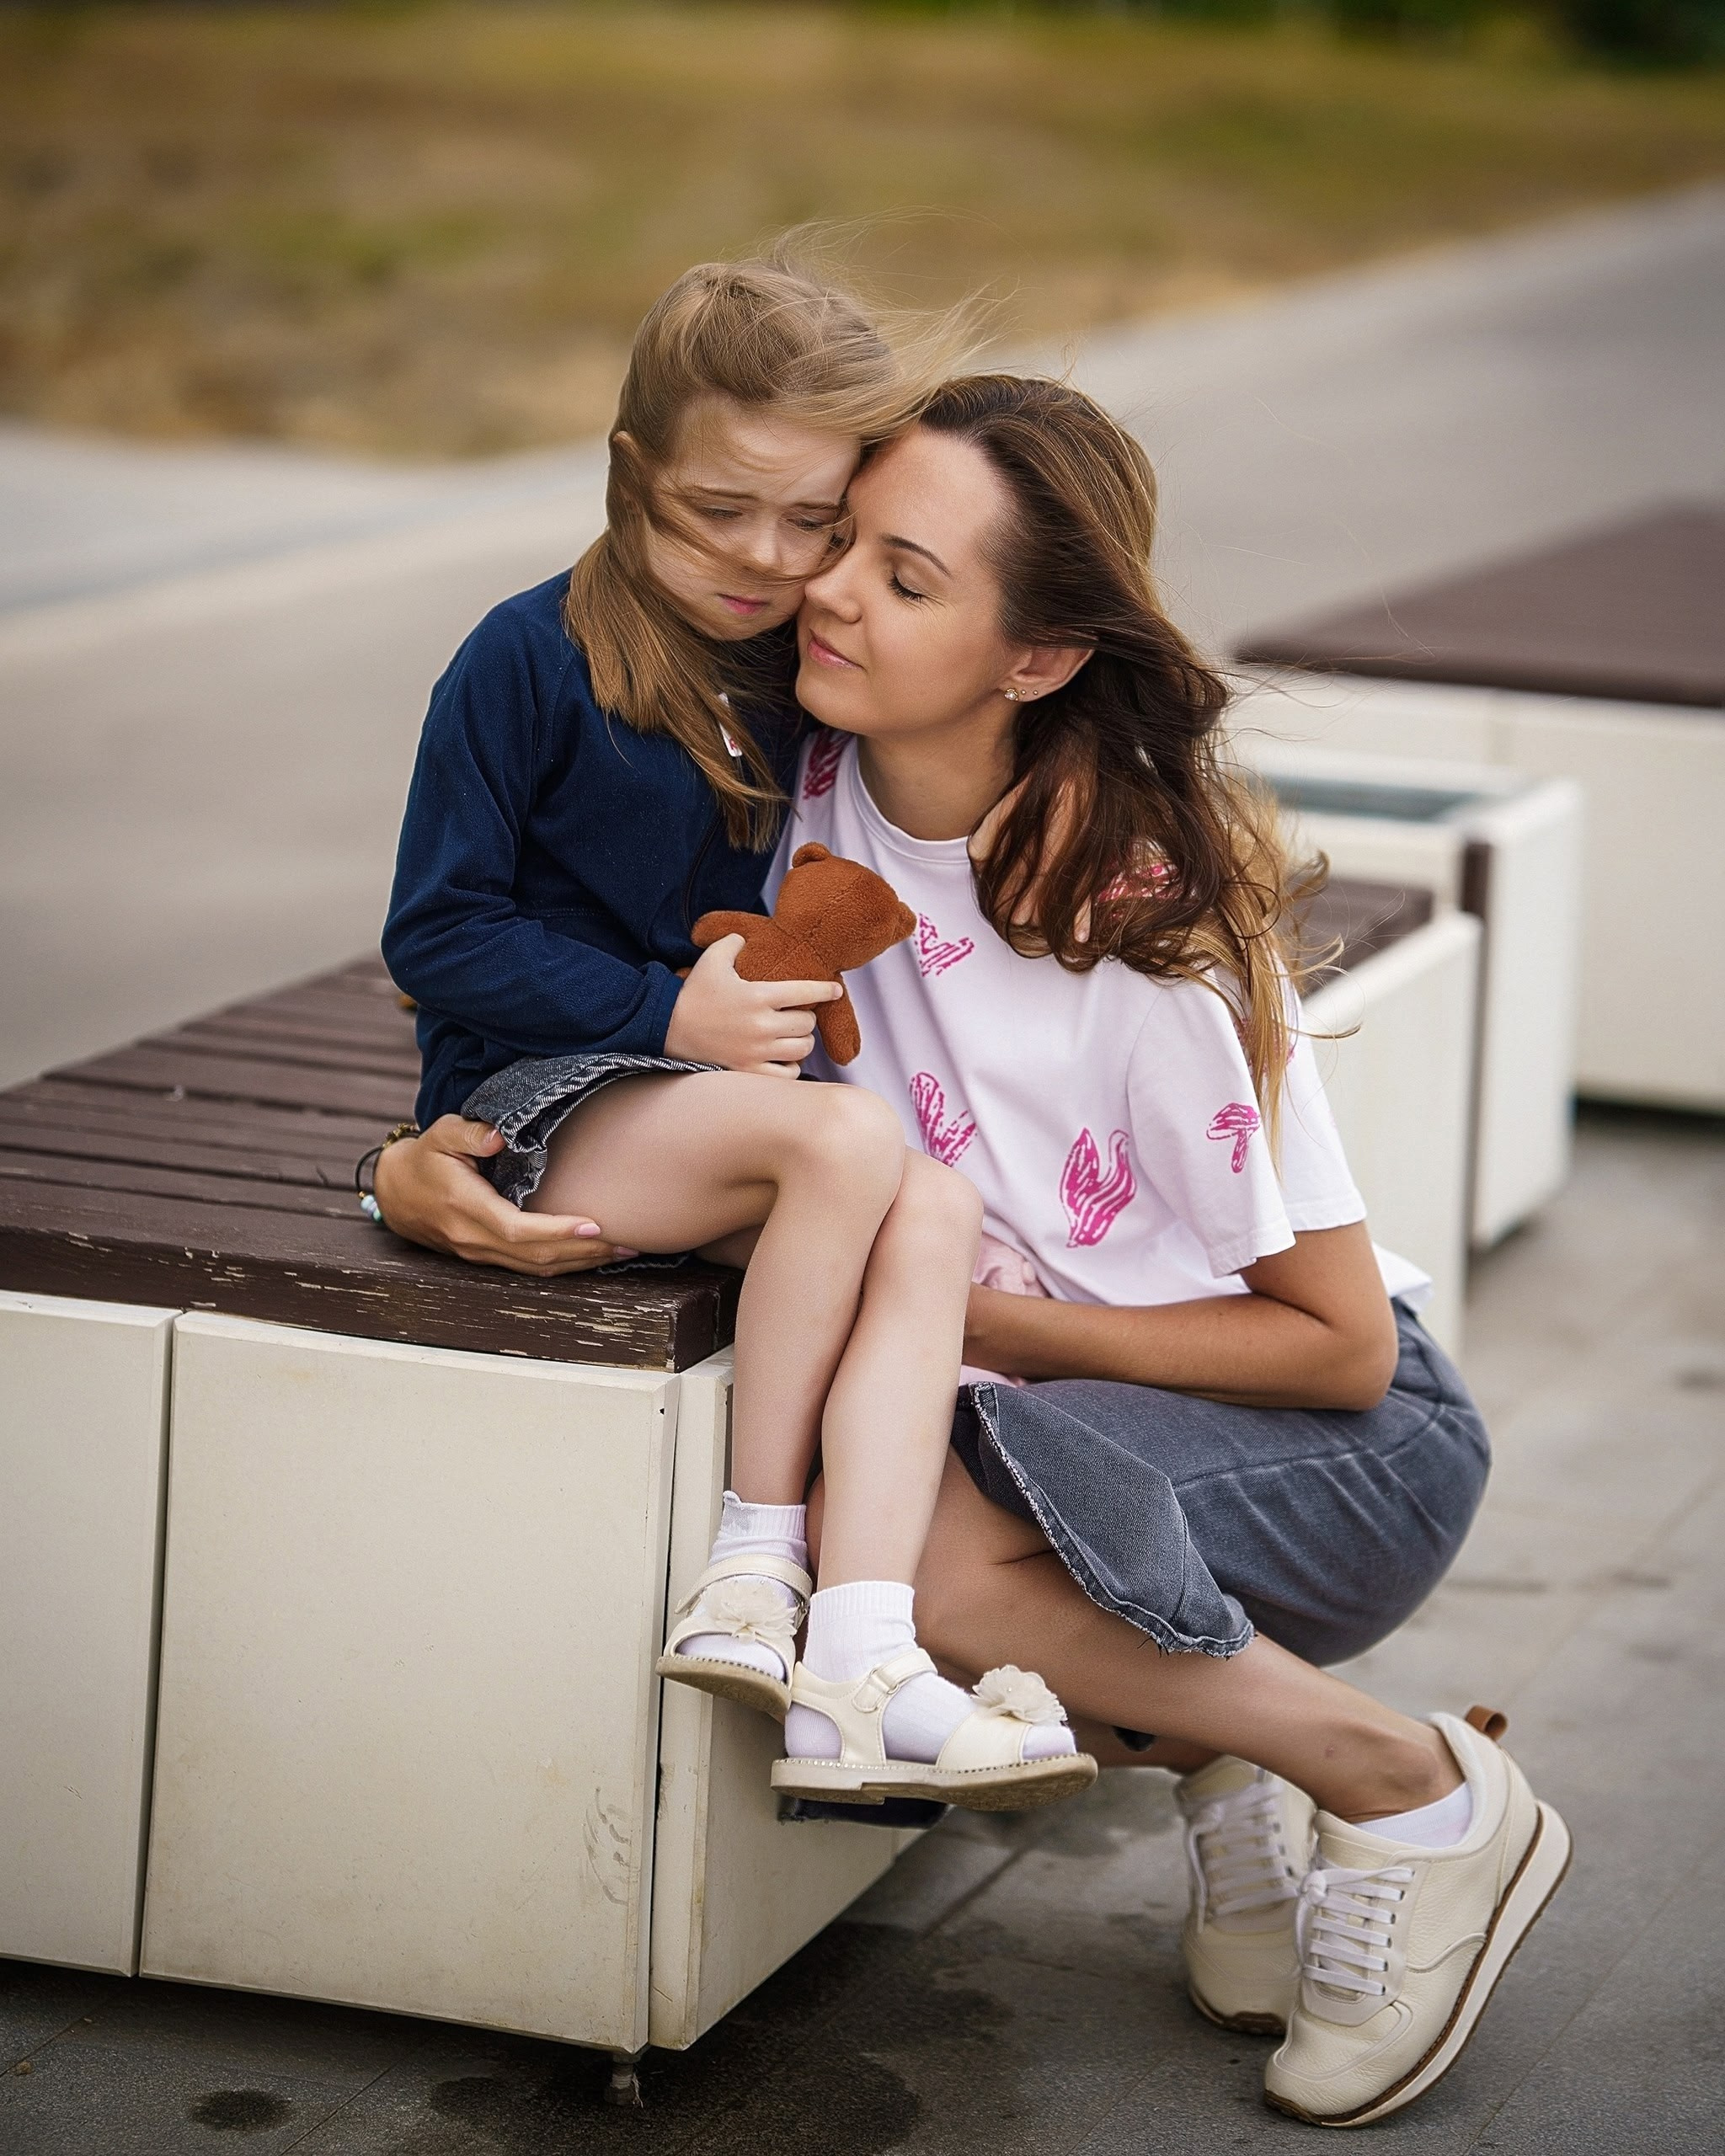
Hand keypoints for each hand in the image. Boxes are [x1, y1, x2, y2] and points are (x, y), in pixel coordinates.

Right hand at [371, 1116, 636, 1277]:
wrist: (398, 1192)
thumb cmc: (426, 1158)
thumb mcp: (439, 1134)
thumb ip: (467, 1132)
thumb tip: (496, 1138)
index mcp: (464, 1207)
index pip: (516, 1229)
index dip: (556, 1232)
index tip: (594, 1225)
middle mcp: (473, 1238)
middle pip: (534, 1256)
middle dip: (584, 1253)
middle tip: (629, 1242)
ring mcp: (480, 1254)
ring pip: (535, 1268)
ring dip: (580, 1264)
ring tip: (622, 1252)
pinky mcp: (488, 1258)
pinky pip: (530, 1268)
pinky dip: (564, 1265)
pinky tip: (592, 1256)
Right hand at [664, 932, 841, 1074]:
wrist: (665, 1029)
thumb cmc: (691, 994)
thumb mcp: (710, 960)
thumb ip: (732, 943)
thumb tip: (745, 938)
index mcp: (757, 996)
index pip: (805, 992)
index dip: (825, 990)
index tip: (835, 990)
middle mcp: (761, 1025)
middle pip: (807, 1023)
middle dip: (806, 1017)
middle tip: (797, 1015)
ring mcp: (756, 1051)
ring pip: (802, 1049)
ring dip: (801, 1041)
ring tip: (792, 1036)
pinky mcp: (748, 1071)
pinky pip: (787, 1074)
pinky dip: (791, 1066)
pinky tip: (783, 1058)